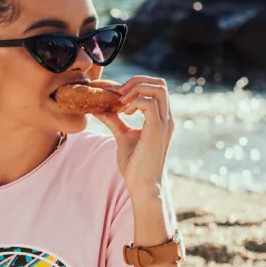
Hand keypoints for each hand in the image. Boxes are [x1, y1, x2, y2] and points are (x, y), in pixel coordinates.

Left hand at [92, 76, 174, 196]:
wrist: (141, 184)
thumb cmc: (134, 164)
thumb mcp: (122, 136)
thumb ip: (114, 120)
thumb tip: (99, 108)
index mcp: (160, 117)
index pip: (156, 87)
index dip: (136, 84)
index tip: (117, 95)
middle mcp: (166, 118)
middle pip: (159, 83)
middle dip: (136, 82)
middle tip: (118, 94)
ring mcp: (164, 123)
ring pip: (158, 88)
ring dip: (135, 90)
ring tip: (121, 103)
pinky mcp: (157, 130)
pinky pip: (149, 103)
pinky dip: (134, 102)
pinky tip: (124, 112)